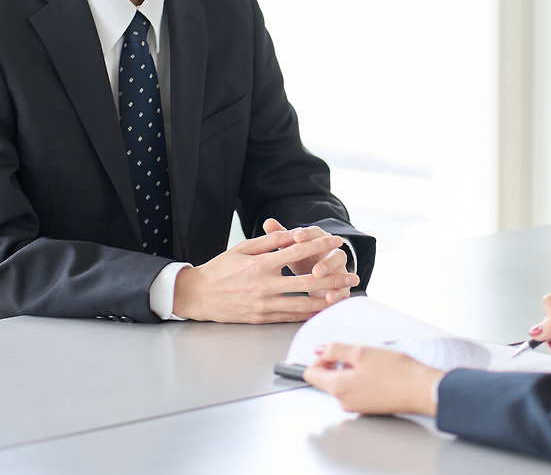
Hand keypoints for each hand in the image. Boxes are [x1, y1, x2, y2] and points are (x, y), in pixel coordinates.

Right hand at [172, 229, 359, 323]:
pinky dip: (308, 314)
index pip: (297, 251)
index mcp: (260, 263)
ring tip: (344, 295)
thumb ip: (269, 241)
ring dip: (326, 299)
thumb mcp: (242, 248)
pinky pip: (290, 316)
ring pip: (302, 303)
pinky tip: (322, 311)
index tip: (336, 240)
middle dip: (333, 277)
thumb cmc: (219, 269)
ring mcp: (264, 304)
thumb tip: (293, 234)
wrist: (197, 295)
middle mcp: (264, 285)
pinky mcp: (261, 318)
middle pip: (307, 280)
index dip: (320, 244)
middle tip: (353, 274)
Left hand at [263, 218, 352, 303]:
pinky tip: (331, 300)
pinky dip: (338, 295)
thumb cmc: (300, 257)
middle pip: (335, 254)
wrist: (316, 273)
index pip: (316, 233)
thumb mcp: (290, 247)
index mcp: (320, 239)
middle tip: (316, 271)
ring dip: (335, 280)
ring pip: (341, 273)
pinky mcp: (341, 286)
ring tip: (327, 293)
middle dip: (326, 263)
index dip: (307, 235)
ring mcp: (339, 270)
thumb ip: (280, 236)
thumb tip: (268, 222)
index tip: (296, 237)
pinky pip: (343, 291)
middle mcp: (333, 253)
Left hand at [304, 343, 443, 415]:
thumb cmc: (397, 373)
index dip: (320, 358)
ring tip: (372, 364)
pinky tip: (379, 373)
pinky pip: (356, 390)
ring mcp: (356, 406)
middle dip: (338, 364)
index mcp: (338, 388)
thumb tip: (319, 350)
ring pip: (343, 383)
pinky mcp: (369, 407)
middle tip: (358, 355)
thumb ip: (335, 350)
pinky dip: (362, 379)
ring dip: (352, 370)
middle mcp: (344, 401)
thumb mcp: (362, 352)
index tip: (334, 351)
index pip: (310, 374)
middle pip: (327, 379)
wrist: (422, 390)